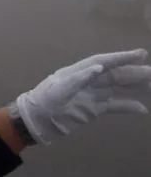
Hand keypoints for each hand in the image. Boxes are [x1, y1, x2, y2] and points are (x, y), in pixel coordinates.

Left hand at [15, 49, 150, 144]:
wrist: (36, 121)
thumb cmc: (44, 101)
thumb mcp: (59, 89)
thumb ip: (79, 78)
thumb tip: (99, 67)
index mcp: (78, 72)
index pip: (103, 62)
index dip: (122, 58)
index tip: (141, 54)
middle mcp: (87, 81)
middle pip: (114, 74)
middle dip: (133, 72)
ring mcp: (91, 95)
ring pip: (117, 88)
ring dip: (134, 86)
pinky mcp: (93, 110)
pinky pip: (114, 106)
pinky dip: (128, 106)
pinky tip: (142, 109)